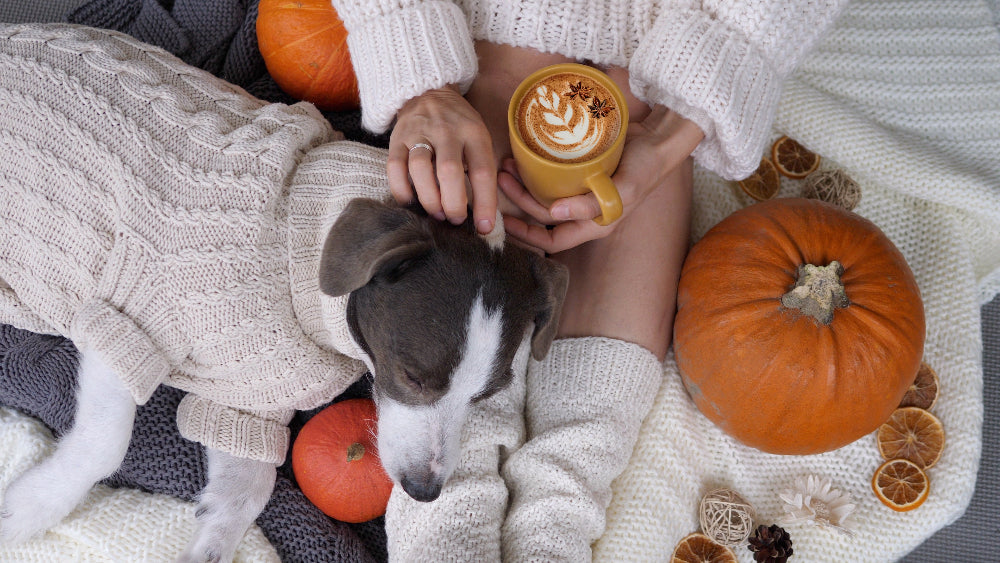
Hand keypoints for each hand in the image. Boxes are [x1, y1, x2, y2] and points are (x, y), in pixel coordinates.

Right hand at [387, 84, 497, 233]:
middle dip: (453, 202)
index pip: (483, 170)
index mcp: (473, 132)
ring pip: (420, 169)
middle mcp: (446, 131)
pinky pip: (394, 168)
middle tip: (456, 219)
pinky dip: (401, 190)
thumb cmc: (459, 127)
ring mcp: (419, 133)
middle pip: (449, 170)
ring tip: (437, 214)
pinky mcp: (396, 139)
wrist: (428, 92)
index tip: (485, 227)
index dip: (485, 202)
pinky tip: (411, 202)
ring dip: (429, 198)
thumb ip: (480, 171)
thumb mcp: (478, 139)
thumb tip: (485, 217)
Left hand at [500, 105, 703, 253]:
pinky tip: (524, 155)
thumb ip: (591, 204)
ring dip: (523, 182)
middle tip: (502, 177)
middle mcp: (584, 211)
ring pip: (544, 194)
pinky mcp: (580, 171)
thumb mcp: (623, 189)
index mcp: (593, 224)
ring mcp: (581, 190)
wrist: (658, 137)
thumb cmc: (646, 167)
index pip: (552, 242)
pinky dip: (536, 168)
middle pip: (542, 214)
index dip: (527, 236)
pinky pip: (551, 175)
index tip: (505, 221)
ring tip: (508, 164)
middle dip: (519, 199)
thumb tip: (554, 214)